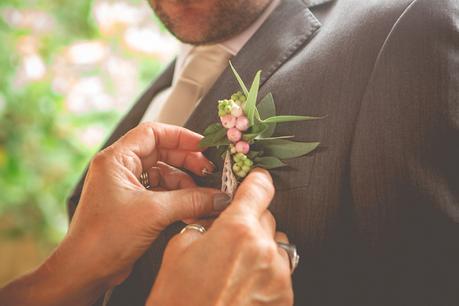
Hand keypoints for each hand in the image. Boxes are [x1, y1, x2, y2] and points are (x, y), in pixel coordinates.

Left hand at [68, 122, 230, 285]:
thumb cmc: (104, 238)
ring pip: (164, 175)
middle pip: (162, 153)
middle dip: (187, 162)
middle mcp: (120, 169)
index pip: (153, 133)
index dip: (180, 136)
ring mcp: (127, 187)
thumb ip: (191, 200)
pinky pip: (162, 193)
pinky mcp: (134, 205)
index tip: (203, 146)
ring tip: (203, 199)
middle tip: (209, 172)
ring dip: (186, 185)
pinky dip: (179, 200)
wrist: (85, 271)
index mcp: (116, 159)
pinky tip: (192, 211)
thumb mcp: (154, 212)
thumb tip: (218, 196)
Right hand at [147, 169, 293, 305]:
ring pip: (277, 244)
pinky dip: (266, 272)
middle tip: (229, 239)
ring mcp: (278, 275)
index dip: (257, 181)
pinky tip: (243, 285)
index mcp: (237, 230)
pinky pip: (281, 270)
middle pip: (268, 218)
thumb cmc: (178, 300)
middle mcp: (264, 249)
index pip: (260, 189)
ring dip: (261, 247)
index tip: (257, 180)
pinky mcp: (284, 297)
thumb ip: (205, 224)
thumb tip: (217, 219)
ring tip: (236, 268)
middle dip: (251, 222)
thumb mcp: (179, 248)